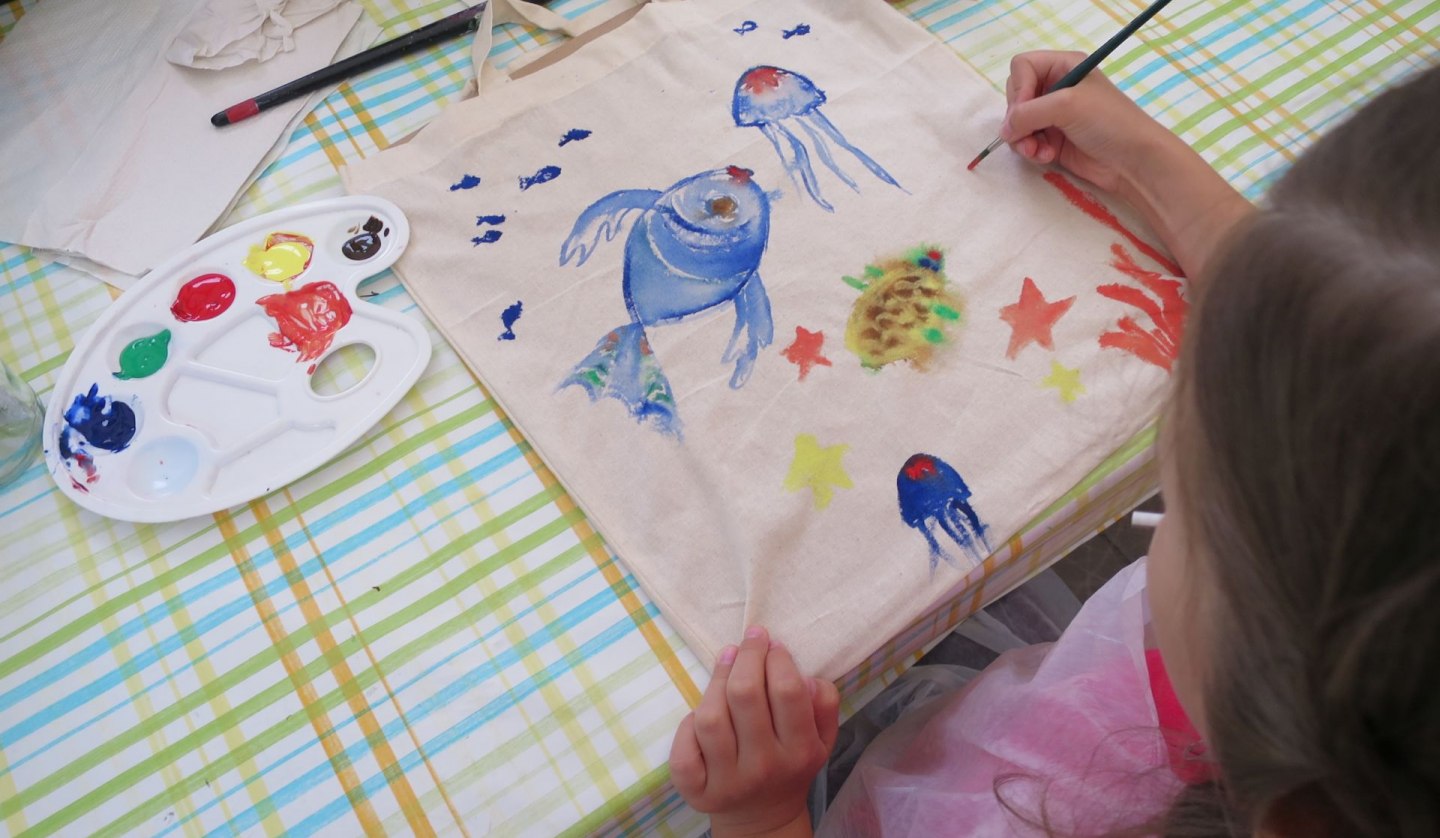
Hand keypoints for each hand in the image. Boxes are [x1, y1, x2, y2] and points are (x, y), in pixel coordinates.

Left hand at [670, 627, 840, 837]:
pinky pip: (684, 748)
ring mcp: (727, 781)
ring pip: (710, 717)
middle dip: (747, 656)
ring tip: (727, 662)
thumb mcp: (822, 739)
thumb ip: (824, 705)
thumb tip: (806, 676)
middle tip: (749, 640)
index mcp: (800, 751)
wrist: (763, 817)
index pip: (787, 691)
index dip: (777, 658)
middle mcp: (764, 767)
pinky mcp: (696, 790)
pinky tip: (701, 710)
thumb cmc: (791, 765)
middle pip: (745, 695)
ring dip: (717, 681)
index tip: (772, 644)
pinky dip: (687, 724)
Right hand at [1000, 51, 1172, 193]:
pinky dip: (1031, 150)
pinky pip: (1026, 141)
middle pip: (1016, 96)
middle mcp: (1057, 87)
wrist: (1133, 161)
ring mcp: (1054, 115)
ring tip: (1037, 152)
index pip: (1022, 67)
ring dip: (1023, 139)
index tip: (1025, 109)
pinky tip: (1046, 157)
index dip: (1018, 88)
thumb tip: (1004, 130)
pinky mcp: (1053, 139)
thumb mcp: (1067, 106)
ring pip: (1017, 123)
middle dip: (1018, 118)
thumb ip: (1027, 113)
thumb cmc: (1108, 122)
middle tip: (1028, 134)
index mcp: (1064, 66)